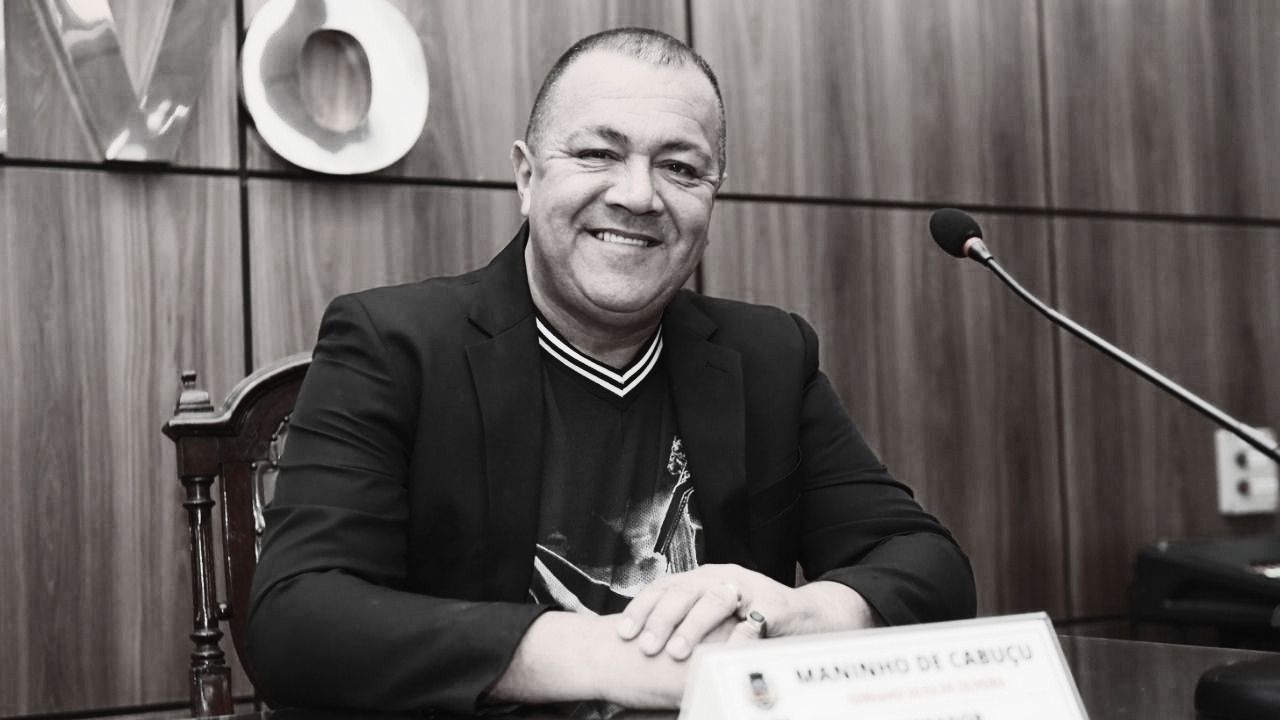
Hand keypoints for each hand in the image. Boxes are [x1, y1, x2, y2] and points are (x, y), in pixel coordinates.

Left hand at [616, 564, 795, 660]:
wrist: (803, 616)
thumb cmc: (749, 617)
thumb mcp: (711, 613)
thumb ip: (684, 619)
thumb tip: (643, 639)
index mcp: (700, 578)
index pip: (663, 587)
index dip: (641, 609)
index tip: (623, 632)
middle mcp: (720, 577)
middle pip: (683, 590)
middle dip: (661, 619)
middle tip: (647, 646)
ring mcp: (746, 588)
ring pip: (714, 600)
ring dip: (693, 627)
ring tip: (677, 652)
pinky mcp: (772, 605)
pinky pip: (751, 621)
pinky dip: (735, 638)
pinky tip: (721, 654)